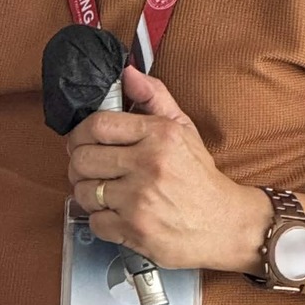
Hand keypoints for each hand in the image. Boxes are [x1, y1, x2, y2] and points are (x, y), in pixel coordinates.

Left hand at [66, 66, 268, 272]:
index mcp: (159, 135)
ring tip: (103, 192)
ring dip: (87, 192)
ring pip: (83, 191)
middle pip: (83, 159)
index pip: (98, 125)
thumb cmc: (198, 176)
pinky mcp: (135, 231)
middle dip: (79, 164)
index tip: (83, 140)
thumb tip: (127, 72)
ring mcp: (140, 201)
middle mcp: (148, 166)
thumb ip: (154, 96)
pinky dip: (100, 220)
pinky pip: (94, 222)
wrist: (225, 225)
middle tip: (89, 168)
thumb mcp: (183, 129)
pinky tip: (116, 214)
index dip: (81, 132)